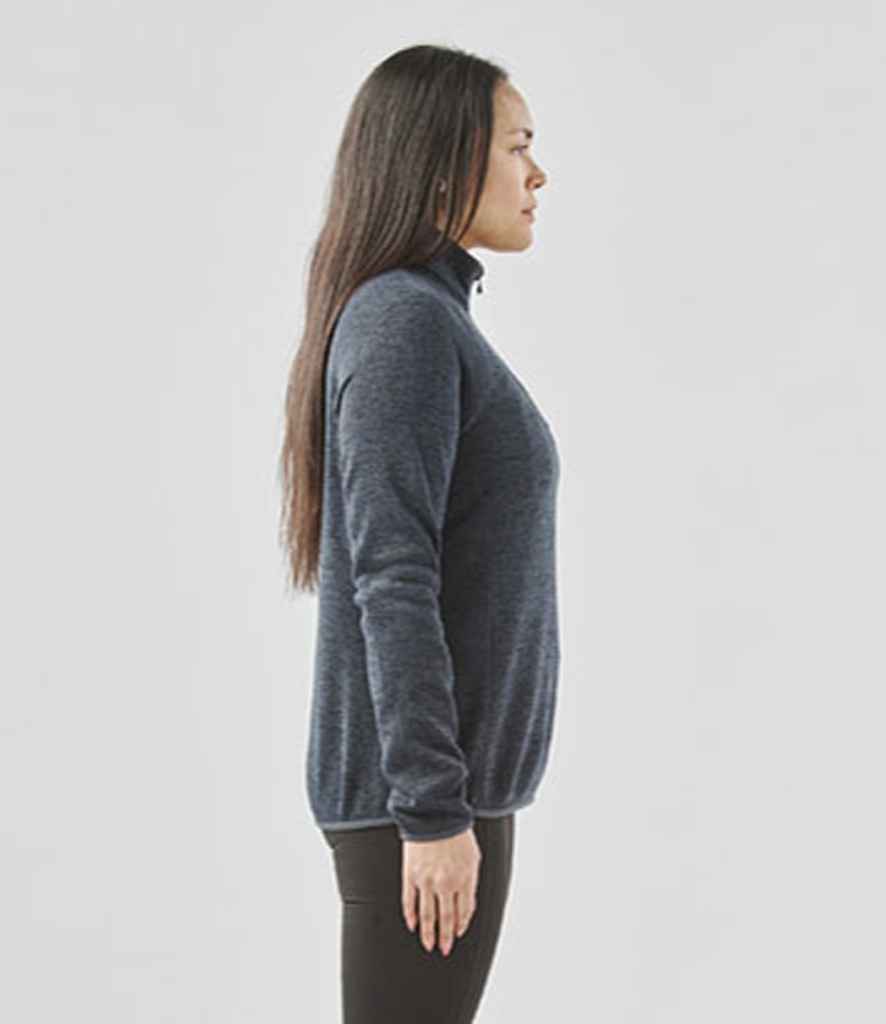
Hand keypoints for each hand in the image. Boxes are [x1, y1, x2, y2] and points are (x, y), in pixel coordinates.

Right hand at [401, 825, 481, 955]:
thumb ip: (471, 880)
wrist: (434, 813)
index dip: (461, 924)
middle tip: (444, 950)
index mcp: (464, 878)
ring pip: (427, 914)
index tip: (458, 933)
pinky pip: (409, 900)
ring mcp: (426, 880)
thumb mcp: (473, 856)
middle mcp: (445, 883)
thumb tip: (466, 903)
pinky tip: (412, 925)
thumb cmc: (457, 831)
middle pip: (446, 917)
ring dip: (428, 932)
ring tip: (428, 945)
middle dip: (446, 936)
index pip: (464, 910)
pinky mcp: (410, 874)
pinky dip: (410, 915)